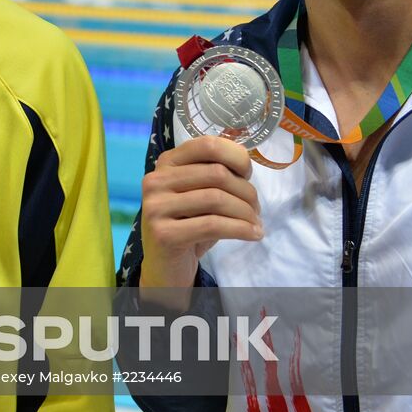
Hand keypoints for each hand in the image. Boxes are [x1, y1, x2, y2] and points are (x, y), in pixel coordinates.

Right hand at [138, 135, 260, 300]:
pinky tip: (253, 235)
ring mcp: (155, 207)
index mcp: (166, 163)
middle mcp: (155, 180)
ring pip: (216, 199)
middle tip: (256, 210)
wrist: (166, 267)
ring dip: (246, 213)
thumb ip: (214, 175)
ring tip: (255, 224)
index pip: (207, 144)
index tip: (247, 175)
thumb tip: (246, 165)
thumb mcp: (200, 194)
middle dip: (246, 192)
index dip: (236, 156)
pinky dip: (241, 229)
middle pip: (217, 174)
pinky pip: (213, 225)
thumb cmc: (189, 226)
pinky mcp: (163, 234)